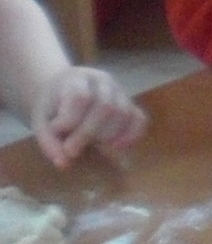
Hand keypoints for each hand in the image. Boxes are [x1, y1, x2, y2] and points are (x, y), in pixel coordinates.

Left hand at [32, 66, 146, 168]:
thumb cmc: (51, 107)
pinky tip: (118, 149)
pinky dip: (132, 135)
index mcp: (77, 79)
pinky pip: (139, 119)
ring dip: (109, 137)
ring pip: (124, 113)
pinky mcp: (129, 104)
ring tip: (92, 149)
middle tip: (73, 151)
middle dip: (89, 133)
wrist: (62, 88)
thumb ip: (49, 141)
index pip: (81, 97)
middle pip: (106, 106)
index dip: (71, 119)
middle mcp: (103, 81)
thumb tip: (64, 163)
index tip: (57, 133)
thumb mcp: (41, 120)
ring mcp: (120, 92)